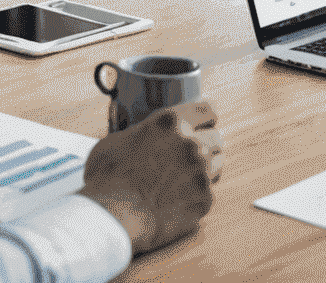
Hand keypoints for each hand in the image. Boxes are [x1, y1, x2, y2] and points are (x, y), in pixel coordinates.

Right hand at [80, 100, 220, 254]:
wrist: (112, 215)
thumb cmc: (108, 176)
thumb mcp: (120, 139)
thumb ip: (144, 134)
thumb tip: (145, 138)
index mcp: (171, 121)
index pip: (207, 109)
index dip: (203, 118)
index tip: (201, 124)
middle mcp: (191, 143)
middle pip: (216, 137)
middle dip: (205, 144)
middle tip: (189, 155)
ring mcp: (201, 172)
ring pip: (217, 163)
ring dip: (205, 168)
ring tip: (185, 177)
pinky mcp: (204, 200)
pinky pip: (208, 193)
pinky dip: (196, 195)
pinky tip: (179, 200)